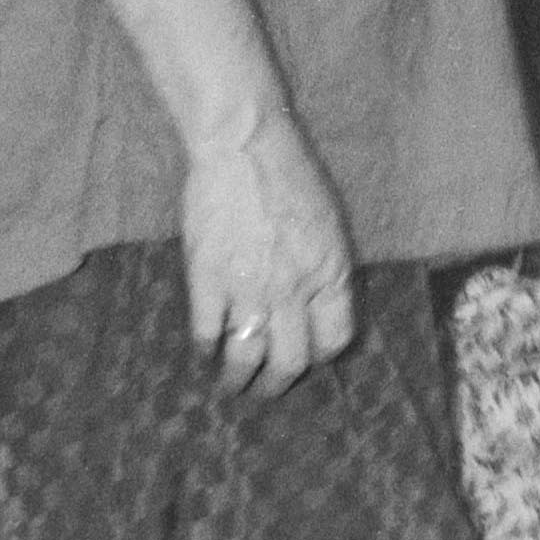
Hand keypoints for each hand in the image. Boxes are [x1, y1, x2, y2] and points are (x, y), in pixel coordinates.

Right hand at [181, 104, 356, 401]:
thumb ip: (324, 265)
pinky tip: (205, 353)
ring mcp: (249, 290)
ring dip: (238, 380)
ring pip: (245, 359)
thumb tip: (316, 303)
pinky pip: (208, 336)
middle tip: (266, 390)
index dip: (320, 355)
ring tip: (231, 386)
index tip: (308, 359)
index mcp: (330, 271)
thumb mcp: (327, 222)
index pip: (334, 338)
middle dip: (277, 384)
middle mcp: (293, 289)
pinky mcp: (208, 283)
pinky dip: (206, 350)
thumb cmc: (291, 176)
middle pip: (290, 361)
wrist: (245, 148)